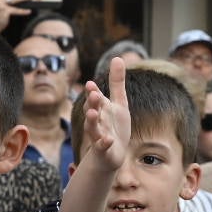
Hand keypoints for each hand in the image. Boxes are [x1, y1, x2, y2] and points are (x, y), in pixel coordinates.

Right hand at [79, 57, 130, 172]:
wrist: (112, 154)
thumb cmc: (114, 127)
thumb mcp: (119, 103)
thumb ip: (116, 82)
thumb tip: (117, 57)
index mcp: (100, 110)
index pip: (95, 99)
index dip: (93, 92)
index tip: (91, 84)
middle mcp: (97, 121)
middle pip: (91, 111)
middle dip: (92, 103)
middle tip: (93, 94)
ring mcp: (99, 136)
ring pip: (92, 128)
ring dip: (92, 121)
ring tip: (93, 113)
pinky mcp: (104, 149)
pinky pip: (102, 146)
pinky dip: (104, 143)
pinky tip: (109, 140)